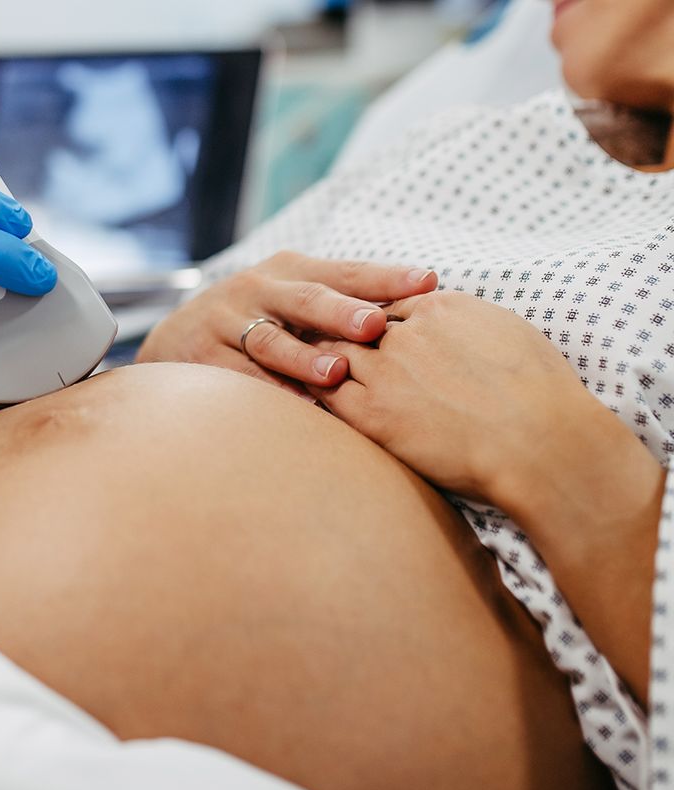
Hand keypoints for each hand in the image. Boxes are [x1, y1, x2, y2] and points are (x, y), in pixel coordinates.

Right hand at [136, 252, 437, 392]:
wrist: (175, 336)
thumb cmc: (260, 318)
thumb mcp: (293, 297)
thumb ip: (344, 301)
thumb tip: (428, 312)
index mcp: (291, 270)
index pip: (346, 272)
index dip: (386, 278)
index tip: (428, 283)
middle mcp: (258, 290)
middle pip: (305, 299)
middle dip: (341, 312)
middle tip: (375, 325)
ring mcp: (228, 323)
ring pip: (270, 341)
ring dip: (303, 358)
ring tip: (334, 373)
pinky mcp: (206, 358)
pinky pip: (242, 379)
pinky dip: (269, 392)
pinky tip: (295, 406)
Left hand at [308, 290, 603, 503]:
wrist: (540, 441)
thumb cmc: (541, 395)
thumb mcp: (508, 335)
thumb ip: (471, 325)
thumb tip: (458, 332)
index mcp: (441, 306)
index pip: (389, 303)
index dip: (371, 319)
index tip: (360, 330)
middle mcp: (406, 332)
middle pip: (351, 322)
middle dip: (331, 329)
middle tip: (305, 337)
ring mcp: (386, 371)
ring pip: (330, 353)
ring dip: (312, 358)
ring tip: (292, 364)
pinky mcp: (373, 413)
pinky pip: (324, 393)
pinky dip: (309, 391)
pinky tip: (296, 395)